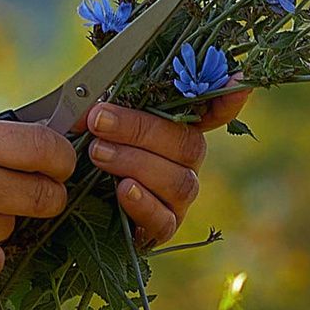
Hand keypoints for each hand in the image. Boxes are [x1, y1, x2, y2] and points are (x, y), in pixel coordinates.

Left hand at [77, 89, 246, 243]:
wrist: (70, 203)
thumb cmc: (92, 151)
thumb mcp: (94, 125)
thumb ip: (101, 111)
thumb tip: (93, 108)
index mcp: (178, 129)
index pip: (214, 113)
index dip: (228, 100)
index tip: (238, 81)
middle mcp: (187, 163)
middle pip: (188, 144)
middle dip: (140, 129)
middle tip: (100, 121)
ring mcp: (180, 197)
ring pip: (178, 180)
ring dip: (134, 162)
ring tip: (98, 153)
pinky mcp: (164, 228)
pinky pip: (164, 218)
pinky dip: (144, 203)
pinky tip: (123, 190)